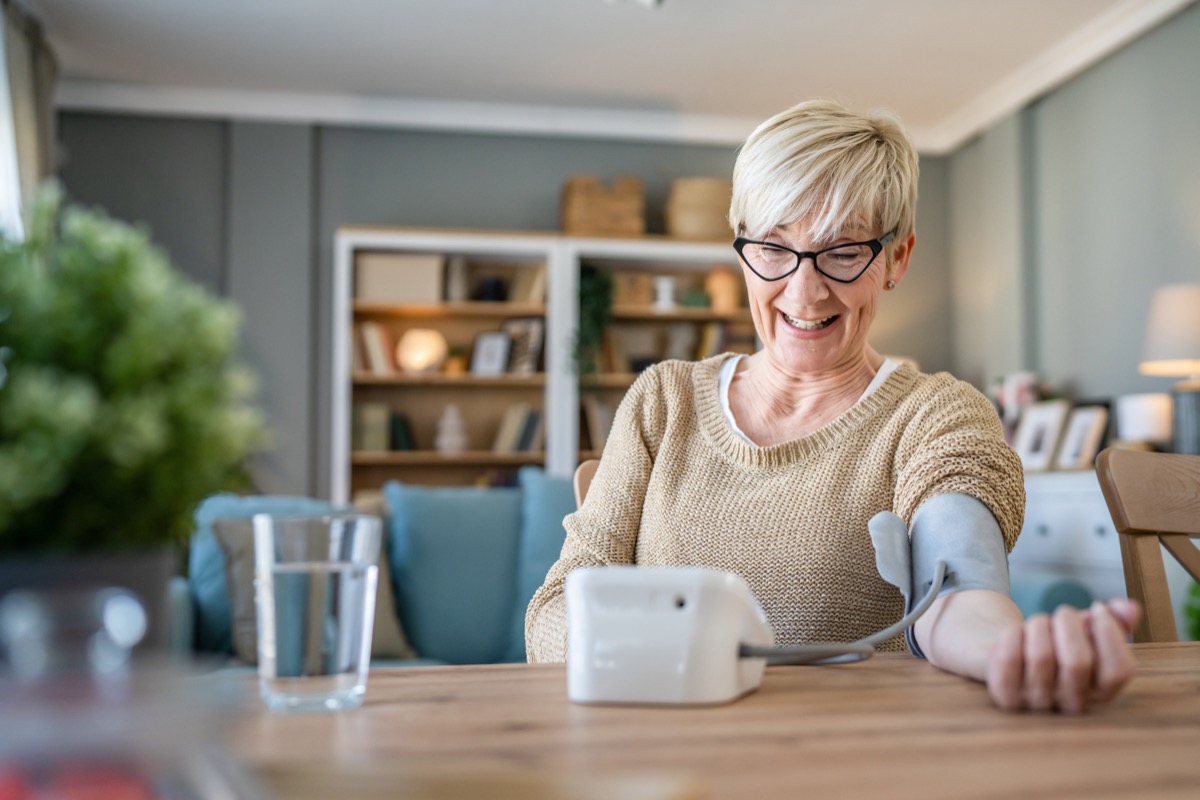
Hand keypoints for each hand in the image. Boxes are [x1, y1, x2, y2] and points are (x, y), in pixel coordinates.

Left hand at [986, 598, 1141, 712]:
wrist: (1012, 652)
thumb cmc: (1057, 640)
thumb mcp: (1088, 628)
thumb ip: (1116, 619)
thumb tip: (1129, 609)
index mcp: (1102, 692)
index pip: (1119, 671)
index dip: (1110, 633)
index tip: (1097, 609)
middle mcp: (1073, 703)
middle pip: (1078, 661)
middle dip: (1068, 622)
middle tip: (1062, 614)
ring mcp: (1038, 703)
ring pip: (1041, 656)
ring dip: (1039, 625)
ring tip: (1038, 624)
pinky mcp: (1006, 696)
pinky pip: (1009, 659)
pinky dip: (1012, 635)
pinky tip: (1016, 633)